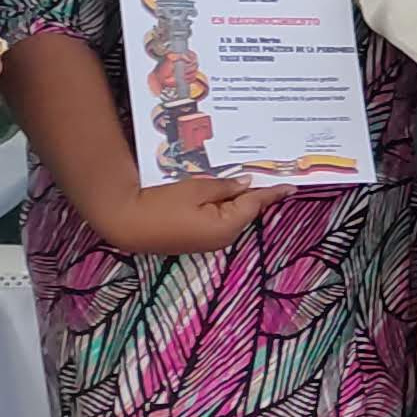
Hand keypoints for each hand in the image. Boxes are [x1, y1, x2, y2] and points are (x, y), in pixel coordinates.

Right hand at [87, 175, 271, 257]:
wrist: (125, 223)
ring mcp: (209, 243)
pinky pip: (217, 221)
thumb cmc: (160, 204)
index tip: (291, 186)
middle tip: (265, 173)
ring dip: (236, 200)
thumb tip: (245, 185)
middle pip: (245, 211)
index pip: (256, 204)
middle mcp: (223, 238)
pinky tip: (220, 194)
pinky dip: (221, 208)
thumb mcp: (196, 188)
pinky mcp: (196, 241)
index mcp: (228, 225)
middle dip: (253, 194)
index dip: (272, 193)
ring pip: (232, 216)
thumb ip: (225, 187)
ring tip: (243, 179)